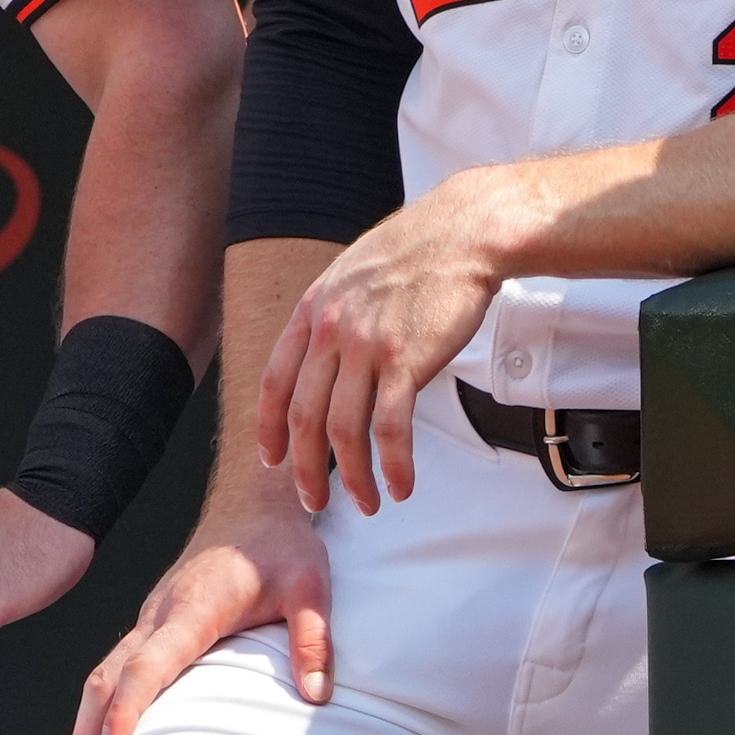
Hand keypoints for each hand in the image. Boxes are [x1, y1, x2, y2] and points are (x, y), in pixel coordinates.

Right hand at [67, 492, 332, 734]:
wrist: (254, 503)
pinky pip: (117, 660)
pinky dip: (102, 697)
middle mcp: (161, 612)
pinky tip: (102, 728)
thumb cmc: (281, 545)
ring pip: (106, 668)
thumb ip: (314, 639)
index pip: (149, 663)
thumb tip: (316, 695)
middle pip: (110, 674)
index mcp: (194, 608)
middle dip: (90, 727)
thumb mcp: (310, 586)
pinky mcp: (154, 617)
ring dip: (88, 716)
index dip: (130, 708)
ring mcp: (152, 613)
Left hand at [258, 174, 510, 513]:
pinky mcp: (406, 360)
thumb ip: (334, 315)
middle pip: (304, 417)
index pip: (275, 382)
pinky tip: (401, 483)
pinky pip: (390, 428)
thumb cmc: (419, 251)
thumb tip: (331, 356)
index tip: (273, 458)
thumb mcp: (353, 274)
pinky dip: (393, 464)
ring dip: (352, 477)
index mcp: (313, 310)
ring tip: (366, 502)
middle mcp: (331, 330)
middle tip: (315, 502)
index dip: (270, 428)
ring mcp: (366, 345)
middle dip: (306, 470)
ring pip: (343, 430)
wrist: (464, 232)